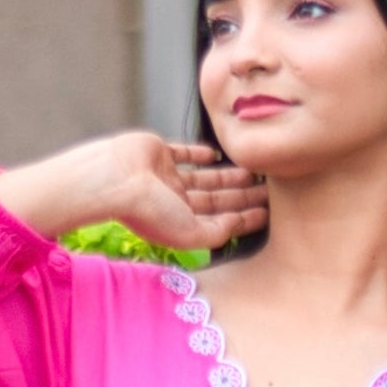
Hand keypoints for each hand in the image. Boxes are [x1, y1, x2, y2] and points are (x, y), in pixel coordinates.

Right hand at [0, 131, 265, 253]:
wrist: (114, 179)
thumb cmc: (147, 211)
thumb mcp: (190, 233)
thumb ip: (217, 232)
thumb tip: (239, 225)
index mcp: (181, 225)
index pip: (221, 222)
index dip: (245, 218)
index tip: (270, 213)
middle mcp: (174, 203)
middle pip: (218, 200)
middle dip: (244, 196)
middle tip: (272, 189)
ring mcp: (166, 178)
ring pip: (206, 178)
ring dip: (229, 176)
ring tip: (254, 172)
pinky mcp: (158, 153)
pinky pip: (184, 153)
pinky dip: (200, 154)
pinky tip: (217, 155)